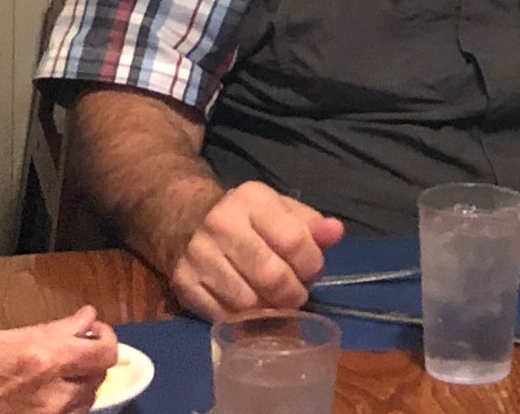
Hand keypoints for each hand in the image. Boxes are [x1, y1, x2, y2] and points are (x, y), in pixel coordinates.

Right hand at [0, 305, 116, 413]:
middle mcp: (53, 392)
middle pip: (100, 377)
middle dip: (93, 360)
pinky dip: (64, 407)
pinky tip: (45, 396)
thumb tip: (84, 319)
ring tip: (60, 373)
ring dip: (80, 384)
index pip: (104, 350)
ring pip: (85, 401)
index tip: (91, 329)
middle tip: (77, 349)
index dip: (104, 337)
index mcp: (45, 357)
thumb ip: (50, 331)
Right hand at [170, 182, 344, 320]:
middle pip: (271, 277)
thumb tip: (336, 233)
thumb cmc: (244, 215)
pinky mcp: (183, 284)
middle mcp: (222, 225)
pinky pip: (223, 316)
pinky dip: (243, 320)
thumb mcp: (278, 207)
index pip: (293, 240)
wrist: (183, 216)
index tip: (313, 271)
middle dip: (293, 294)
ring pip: (247, 303)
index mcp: (252, 200)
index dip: (311, 264)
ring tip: (275, 302)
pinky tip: (251, 309)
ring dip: (270, 310)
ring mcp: (199, 256)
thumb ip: (310, 222)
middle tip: (296, 294)